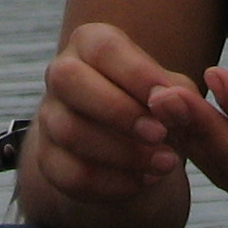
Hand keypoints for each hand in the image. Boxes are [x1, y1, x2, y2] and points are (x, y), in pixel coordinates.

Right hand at [25, 22, 193, 208]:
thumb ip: (179, 94)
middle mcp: (62, 74)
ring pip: (69, 131)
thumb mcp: (174, 92)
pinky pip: (70, 173)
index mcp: (90, 43)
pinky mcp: (48, 158)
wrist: (130, 144)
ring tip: (164, 163)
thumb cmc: (153, 105)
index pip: (104, 48)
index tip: (168, 100)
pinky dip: (112, 183)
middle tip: (159, 134)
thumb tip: (170, 102)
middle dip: (117, 110)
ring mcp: (49, 117)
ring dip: (122, 153)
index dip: (137, 74)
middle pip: (69, 80)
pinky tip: (144, 181)